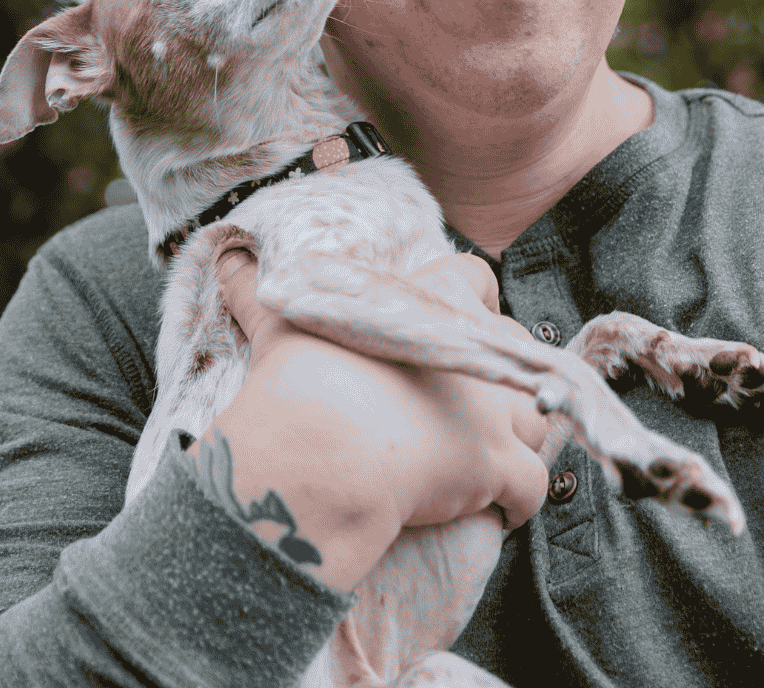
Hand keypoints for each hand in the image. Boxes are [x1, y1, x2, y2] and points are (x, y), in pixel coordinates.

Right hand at [216, 246, 549, 534]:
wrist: (323, 446)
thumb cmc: (304, 379)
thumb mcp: (283, 323)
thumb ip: (259, 289)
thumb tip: (227, 255)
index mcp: (434, 300)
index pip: (477, 277)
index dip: (472, 300)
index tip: (454, 326)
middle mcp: (476, 348)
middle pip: (518, 347)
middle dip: (499, 375)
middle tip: (466, 401)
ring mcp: (495, 409)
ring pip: (536, 416)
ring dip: (520, 436)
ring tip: (489, 452)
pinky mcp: (498, 465)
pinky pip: (532, 488)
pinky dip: (521, 501)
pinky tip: (503, 509)